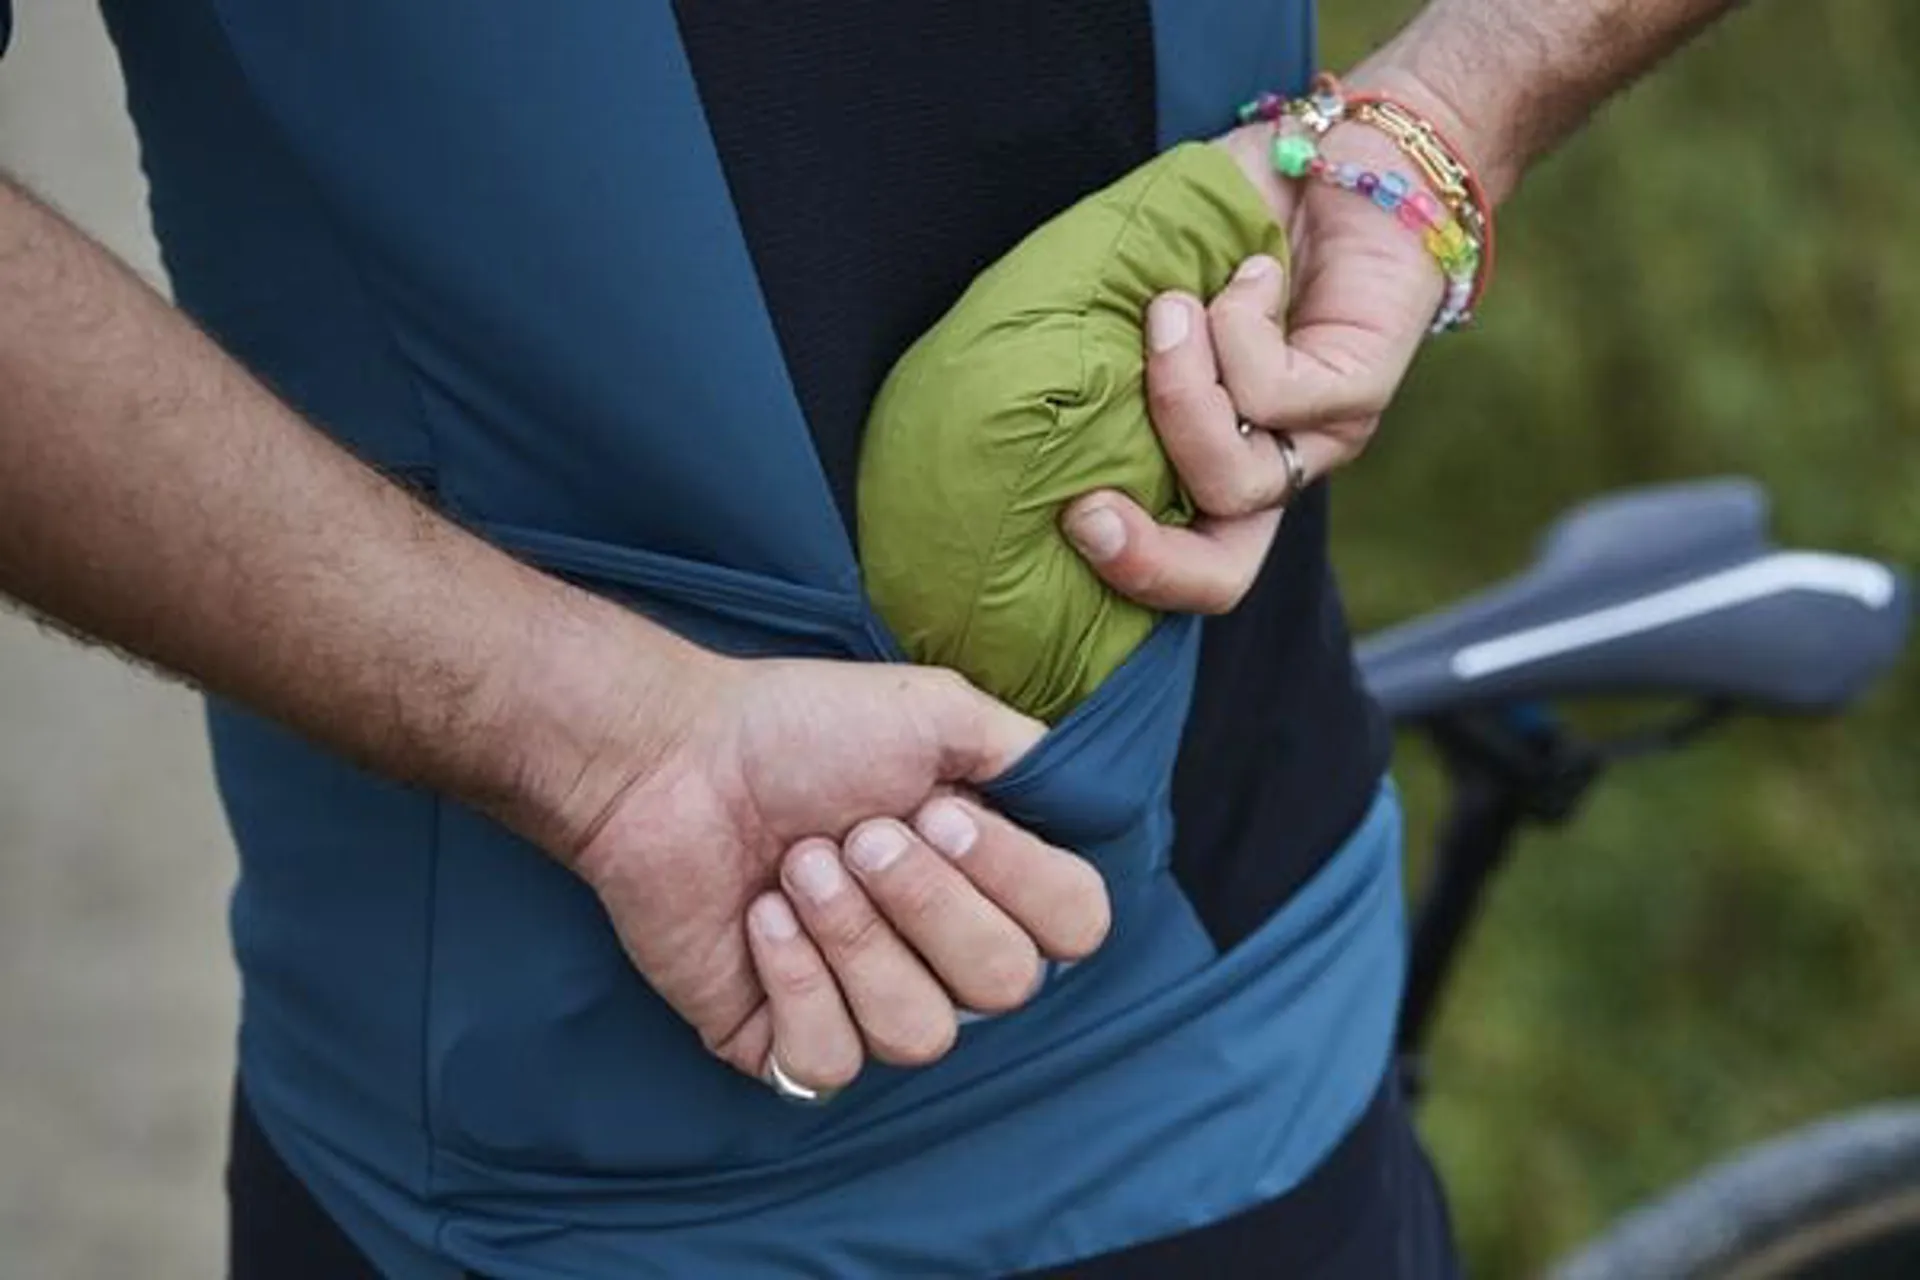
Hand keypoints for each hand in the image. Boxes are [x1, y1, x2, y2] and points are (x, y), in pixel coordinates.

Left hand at [558, 644, 1110, 1094]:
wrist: (672, 759)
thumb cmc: (799, 729)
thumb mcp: (937, 712)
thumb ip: (1030, 758)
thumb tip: (1101, 807)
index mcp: (991, 878)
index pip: (1077, 927)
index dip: (1014, 878)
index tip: (937, 809)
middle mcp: (943, 950)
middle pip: (1006, 985)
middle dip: (924, 900)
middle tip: (856, 834)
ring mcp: (868, 1002)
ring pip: (921, 1033)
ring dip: (853, 934)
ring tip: (797, 865)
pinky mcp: (788, 1043)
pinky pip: (832, 1060)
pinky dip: (795, 978)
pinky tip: (761, 919)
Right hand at [1061, 108, 1448, 611]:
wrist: (1361, 146)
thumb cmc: (1239, 216)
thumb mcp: (1146, 286)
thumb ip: (1101, 339)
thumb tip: (1017, 376)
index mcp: (1217, 456)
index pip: (1184, 567)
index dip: (1128, 571)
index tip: (1070, 515)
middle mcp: (1273, 463)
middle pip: (1219, 575)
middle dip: (1146, 558)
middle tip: (1086, 509)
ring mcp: (1321, 435)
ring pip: (1233, 482)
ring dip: (1179, 393)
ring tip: (1171, 310)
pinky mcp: (1360, 390)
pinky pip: (1271, 395)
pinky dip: (1236, 326)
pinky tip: (1251, 271)